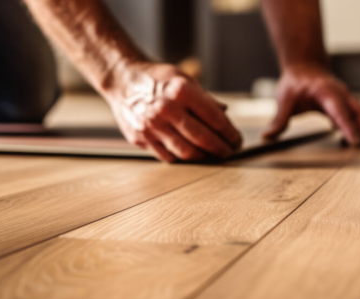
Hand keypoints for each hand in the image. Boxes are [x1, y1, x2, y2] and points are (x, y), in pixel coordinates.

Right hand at [103, 62, 242, 161]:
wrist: (122, 80)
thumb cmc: (157, 78)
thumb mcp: (185, 78)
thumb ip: (205, 99)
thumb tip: (225, 114)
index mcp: (182, 91)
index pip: (215, 119)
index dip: (230, 133)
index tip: (237, 140)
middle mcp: (166, 109)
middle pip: (202, 139)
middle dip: (221, 149)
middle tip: (229, 152)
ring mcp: (152, 126)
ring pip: (186, 152)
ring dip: (204, 157)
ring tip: (213, 156)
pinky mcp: (141, 138)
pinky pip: (167, 156)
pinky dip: (182, 158)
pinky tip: (192, 155)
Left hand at [262, 64, 359, 145]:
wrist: (305, 66)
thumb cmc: (296, 81)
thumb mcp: (285, 98)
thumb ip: (279, 119)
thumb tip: (268, 136)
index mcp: (326, 92)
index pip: (340, 110)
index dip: (349, 126)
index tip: (355, 140)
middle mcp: (341, 95)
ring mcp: (346, 99)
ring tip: (356, 150)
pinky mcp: (347, 105)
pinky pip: (359, 117)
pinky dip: (359, 129)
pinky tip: (349, 143)